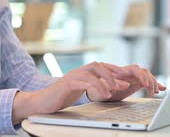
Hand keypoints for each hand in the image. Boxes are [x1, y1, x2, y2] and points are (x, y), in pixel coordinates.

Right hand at [12, 61, 129, 122]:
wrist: (42, 103)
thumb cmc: (61, 97)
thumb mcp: (81, 91)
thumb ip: (95, 87)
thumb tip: (112, 88)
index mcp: (82, 72)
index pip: (101, 66)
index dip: (115, 69)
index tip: (127, 76)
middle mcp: (78, 71)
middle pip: (98, 65)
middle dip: (113, 73)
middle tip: (123, 83)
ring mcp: (72, 76)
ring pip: (92, 72)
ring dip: (105, 80)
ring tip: (113, 91)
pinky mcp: (66, 84)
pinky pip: (83, 81)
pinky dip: (95, 86)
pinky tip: (102, 94)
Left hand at [96, 64, 165, 101]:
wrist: (93, 93)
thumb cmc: (95, 90)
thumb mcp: (101, 88)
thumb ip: (111, 85)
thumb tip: (126, 84)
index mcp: (120, 72)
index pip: (134, 69)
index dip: (141, 76)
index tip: (144, 84)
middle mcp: (127, 73)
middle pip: (142, 71)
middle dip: (149, 80)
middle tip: (151, 90)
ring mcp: (131, 78)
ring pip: (146, 76)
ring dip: (152, 82)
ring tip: (155, 92)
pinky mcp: (134, 84)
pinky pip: (146, 82)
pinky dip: (154, 84)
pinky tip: (162, 88)